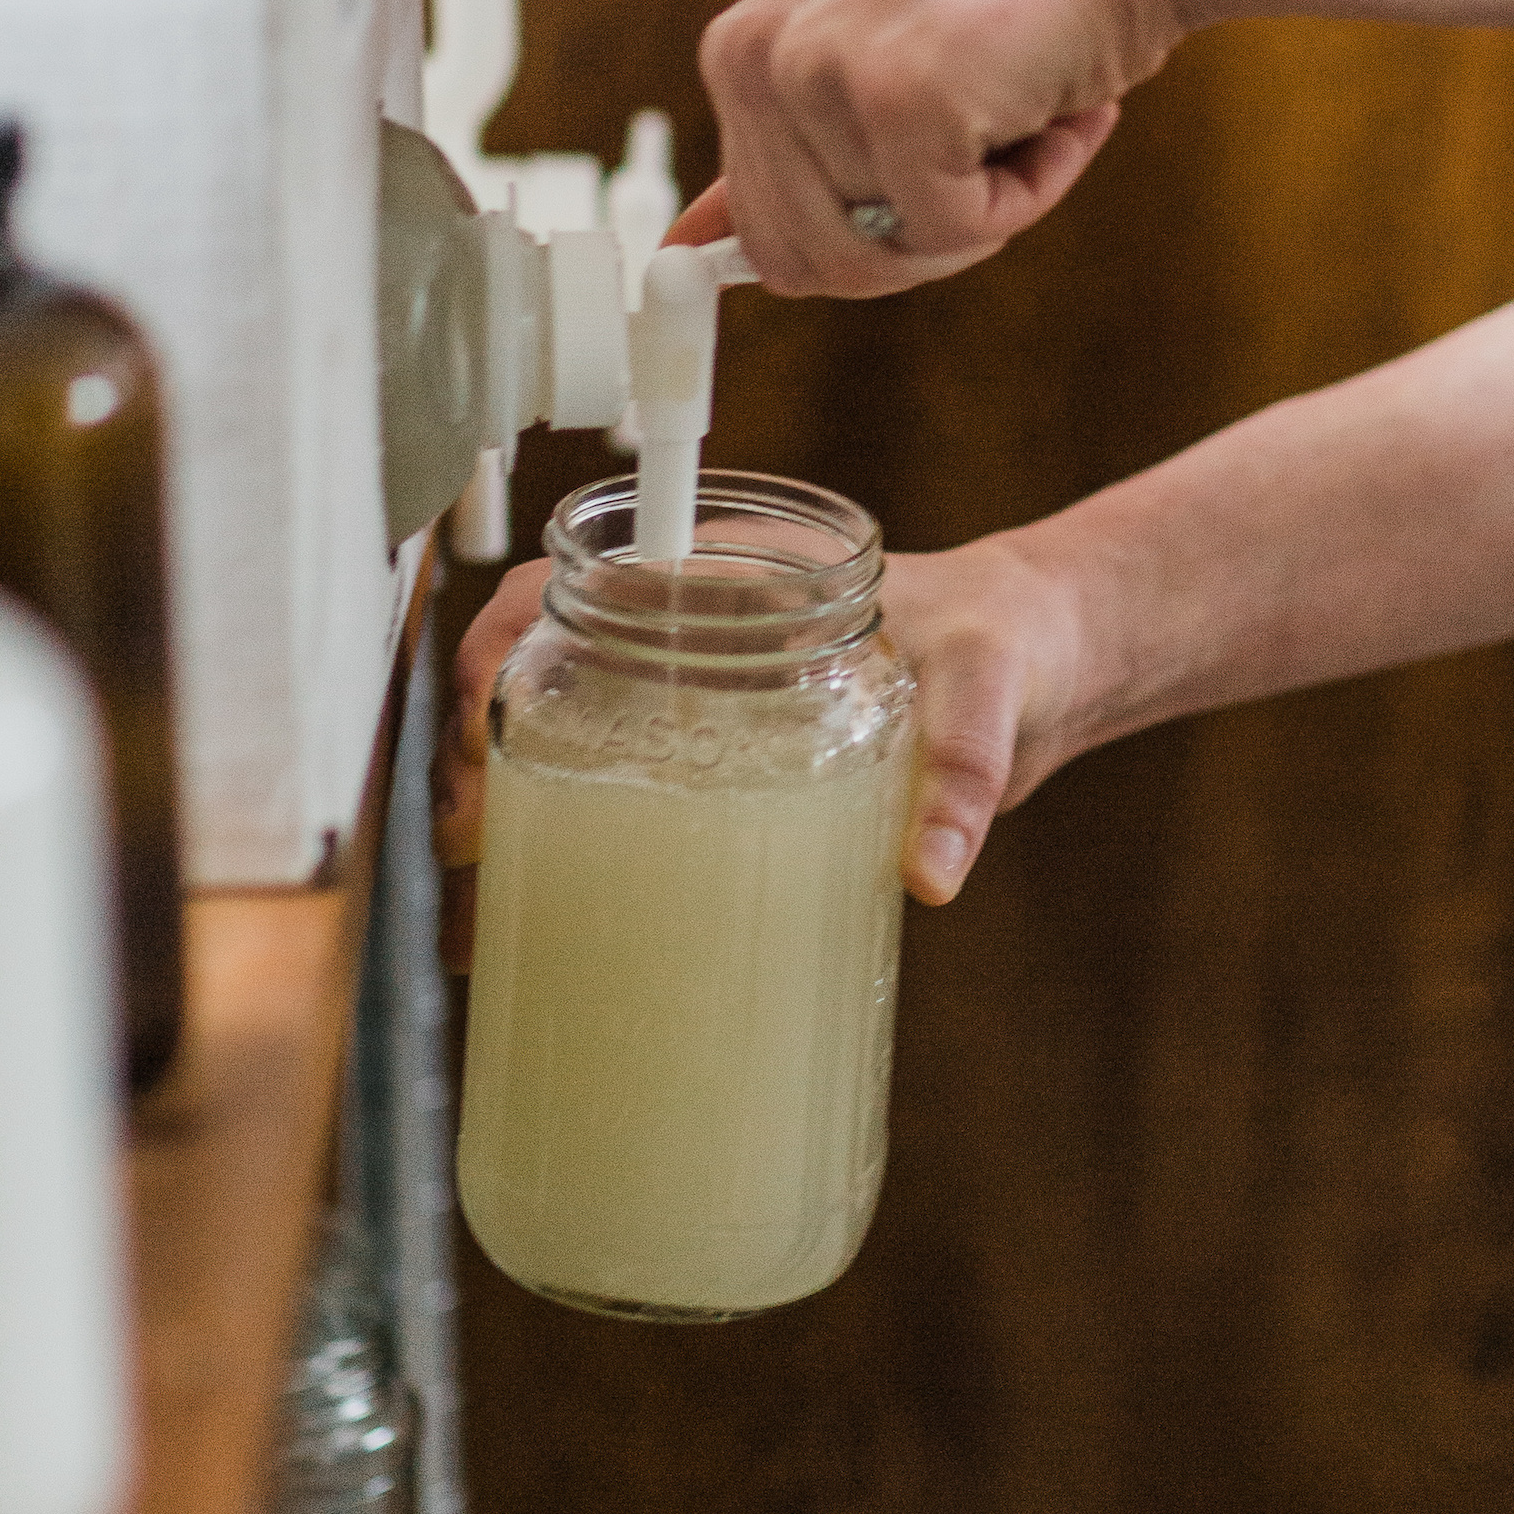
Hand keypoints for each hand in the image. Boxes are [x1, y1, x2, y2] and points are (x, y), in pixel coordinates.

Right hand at [432, 528, 1092, 964]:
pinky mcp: (721, 773)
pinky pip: (617, 802)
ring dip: (500, 820)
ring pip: (557, 744)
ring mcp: (698, 708)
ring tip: (473, 923)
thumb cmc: (1010, 638)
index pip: (568, 584)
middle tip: (466, 852)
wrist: (1047, 668)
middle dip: (473, 755)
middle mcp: (691, 638)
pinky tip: (532, 934)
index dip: (496, 649)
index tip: (477, 732)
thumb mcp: (990, 682)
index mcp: (728, 579)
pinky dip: (562, 858)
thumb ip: (968, 763)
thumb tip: (933, 865)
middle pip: (534, 676)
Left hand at [686, 0, 1178, 293]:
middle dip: (924, 235)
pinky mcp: (898, 99)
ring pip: (887, 255)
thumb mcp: (883, 63)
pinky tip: (1056, 103)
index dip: (873, 234)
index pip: (763, 239)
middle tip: (991, 145)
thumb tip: (689, 254)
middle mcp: (758, 59)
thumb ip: (795, 158)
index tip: (935, 167)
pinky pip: (957, 231)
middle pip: (816, 265)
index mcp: (741, 55)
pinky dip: (1033, 189)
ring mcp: (821, 75)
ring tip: (1023, 104)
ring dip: (988, 207)